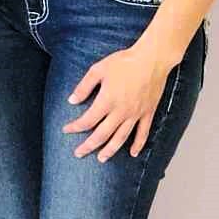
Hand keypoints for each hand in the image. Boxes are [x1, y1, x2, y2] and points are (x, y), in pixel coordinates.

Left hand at [63, 39, 176, 159]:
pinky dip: (138, 145)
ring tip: (101, 158)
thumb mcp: (98, 70)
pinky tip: (133, 153)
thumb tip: (71, 101)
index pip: (87, 120)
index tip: (66, 130)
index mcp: (106, 101)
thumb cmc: (124, 62)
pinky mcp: (148, 113)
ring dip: (110, 150)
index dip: (75, 127)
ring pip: (121, 138)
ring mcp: (135, 114)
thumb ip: (84, 87)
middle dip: (89, 145)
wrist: (151, 59)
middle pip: (102, 134)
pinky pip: (143, 133)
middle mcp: (120, 112)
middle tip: (79, 153)